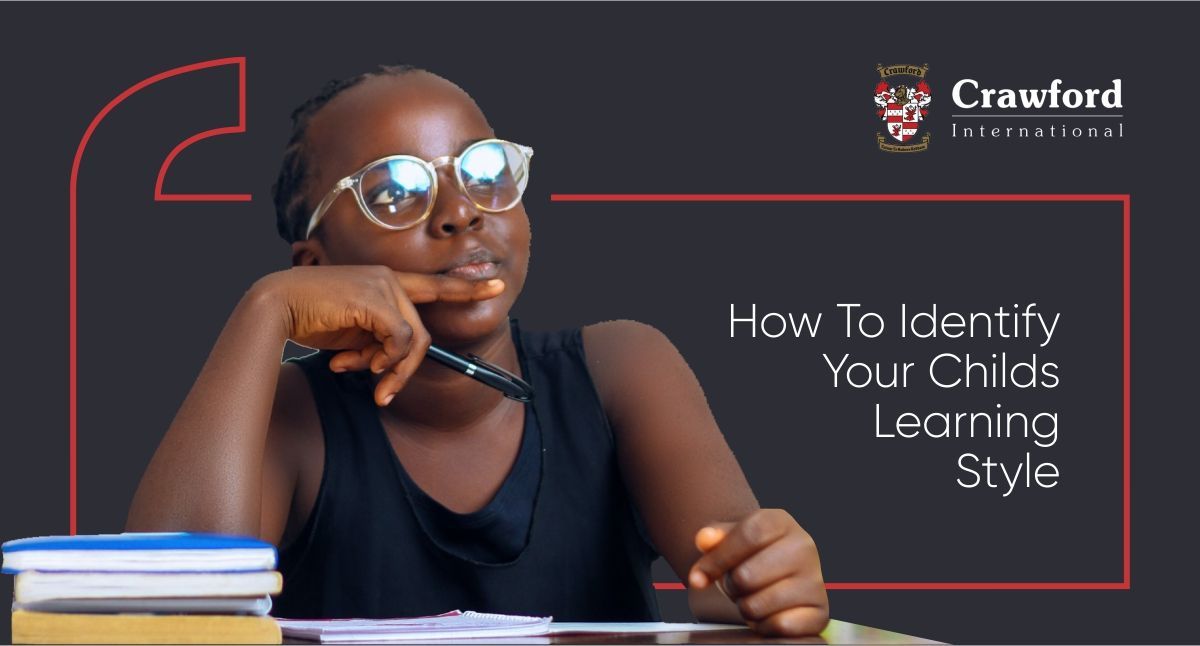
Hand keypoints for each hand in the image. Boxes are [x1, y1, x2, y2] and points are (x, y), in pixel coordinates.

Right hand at [252, 265, 504, 405]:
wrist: (275, 307)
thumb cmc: (310, 319)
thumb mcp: (353, 336)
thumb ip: (378, 343)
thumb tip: (389, 365)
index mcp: (386, 281)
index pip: (435, 285)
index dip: (468, 287)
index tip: (498, 286)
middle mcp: (390, 278)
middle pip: (423, 333)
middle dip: (406, 369)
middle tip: (383, 392)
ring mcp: (384, 284)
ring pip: (413, 340)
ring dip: (391, 369)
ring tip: (363, 374)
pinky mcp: (376, 297)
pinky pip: (399, 339)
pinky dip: (383, 358)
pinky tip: (355, 363)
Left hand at [688, 509, 828, 635]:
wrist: (782, 578)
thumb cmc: (752, 557)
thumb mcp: (731, 541)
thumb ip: (714, 538)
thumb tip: (704, 540)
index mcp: (781, 521)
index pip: (748, 534)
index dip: (718, 558)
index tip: (699, 576)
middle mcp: (804, 546)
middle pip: (747, 575)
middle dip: (732, 586)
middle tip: (737, 585)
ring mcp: (815, 579)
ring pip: (759, 604)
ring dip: (746, 607)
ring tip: (753, 597)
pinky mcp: (819, 611)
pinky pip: (779, 626)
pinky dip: (765, 626)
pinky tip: (769, 613)